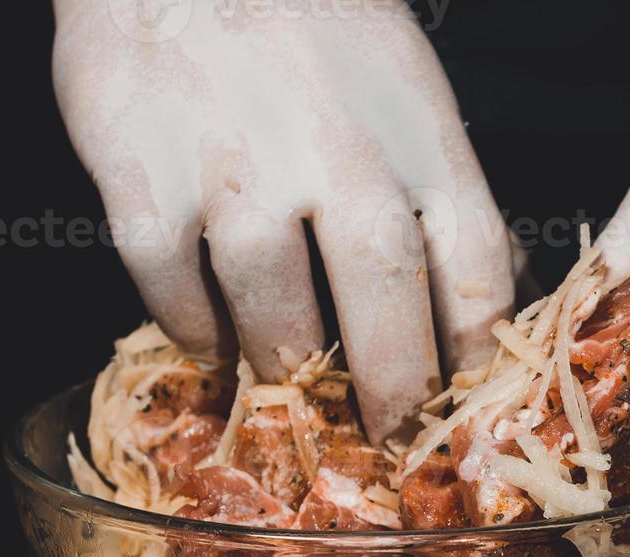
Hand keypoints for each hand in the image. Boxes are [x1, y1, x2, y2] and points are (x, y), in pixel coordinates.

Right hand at [52, 0, 513, 439]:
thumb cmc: (304, 11)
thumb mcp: (403, 78)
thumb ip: (437, 182)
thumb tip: (484, 286)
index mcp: (418, 131)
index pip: (475, 271)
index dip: (474, 358)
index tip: (465, 406)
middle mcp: (339, 155)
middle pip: (384, 312)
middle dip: (391, 395)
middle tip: (384, 440)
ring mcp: (238, 172)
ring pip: (275, 320)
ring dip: (285, 368)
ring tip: (290, 385)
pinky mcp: (145, 182)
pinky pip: (176, 295)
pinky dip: (195, 334)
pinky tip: (209, 344)